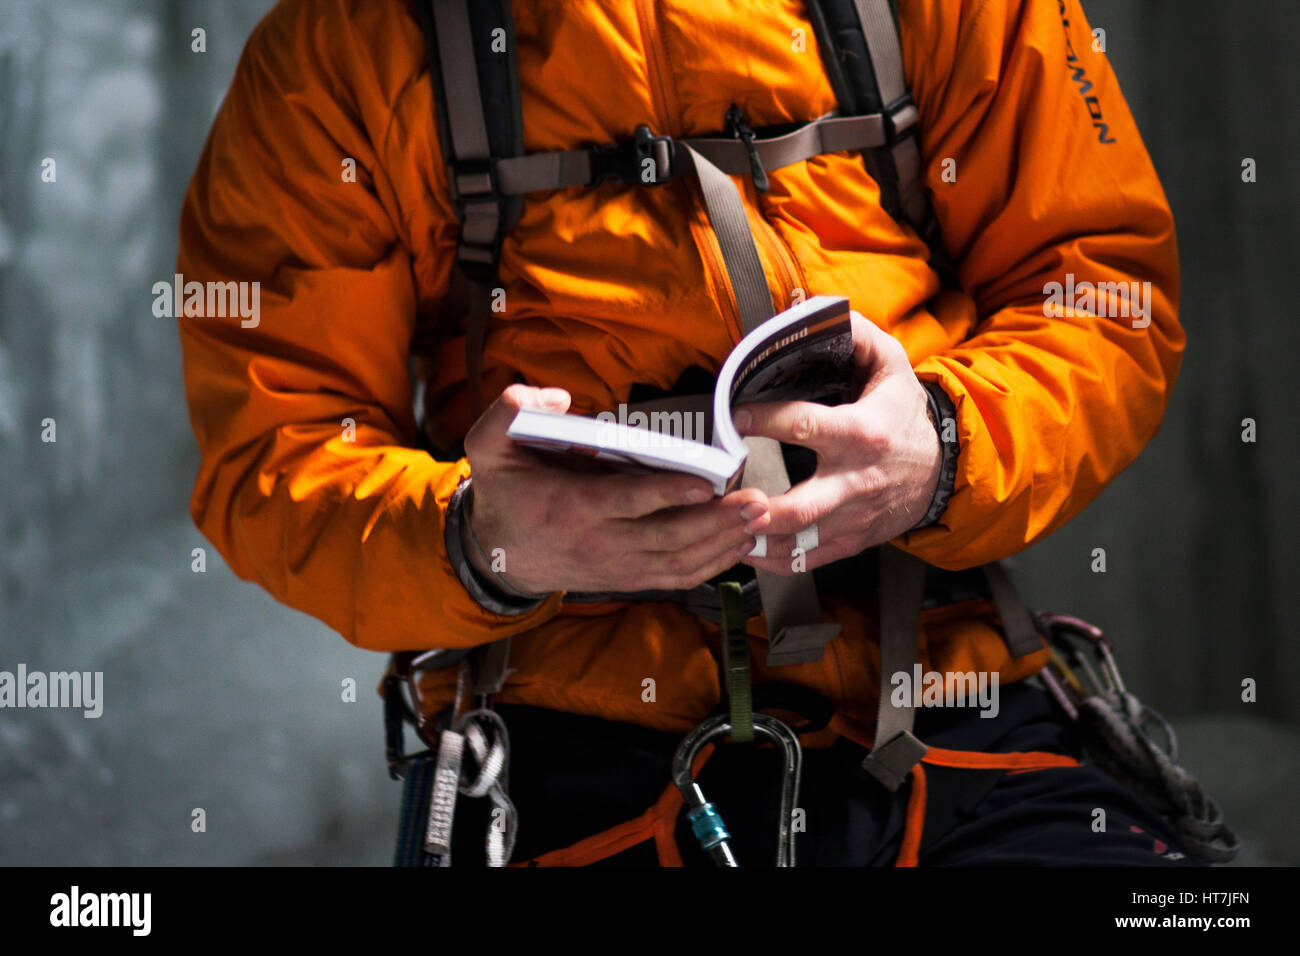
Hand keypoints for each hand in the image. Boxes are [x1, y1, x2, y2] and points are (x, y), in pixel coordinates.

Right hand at [462, 384, 766, 594]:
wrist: (495, 555)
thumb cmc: (503, 492)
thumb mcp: (488, 446)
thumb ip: (510, 412)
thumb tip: (560, 398)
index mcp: (571, 506)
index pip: (627, 500)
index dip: (668, 493)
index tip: (706, 483)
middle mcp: (600, 541)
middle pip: (666, 536)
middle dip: (715, 521)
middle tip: (756, 501)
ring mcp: (617, 565)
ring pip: (678, 561)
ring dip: (723, 543)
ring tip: (759, 520)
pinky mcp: (627, 578)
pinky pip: (675, 578)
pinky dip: (712, 565)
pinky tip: (739, 546)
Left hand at [736, 311, 941, 575]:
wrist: (942, 471)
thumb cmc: (904, 414)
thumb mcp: (891, 366)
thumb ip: (854, 337)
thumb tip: (811, 311)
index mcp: (862, 433)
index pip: (807, 426)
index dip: (766, 420)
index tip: (733, 415)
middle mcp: (855, 482)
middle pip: (802, 506)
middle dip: (760, 508)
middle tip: (724, 500)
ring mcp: (852, 518)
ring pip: (799, 541)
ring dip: (756, 539)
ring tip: (721, 528)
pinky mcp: (849, 542)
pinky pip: (805, 561)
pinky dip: (770, 559)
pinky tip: (740, 547)